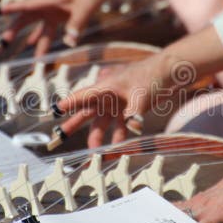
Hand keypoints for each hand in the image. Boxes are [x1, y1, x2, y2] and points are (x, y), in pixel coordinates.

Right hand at [0, 0, 109, 55]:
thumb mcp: (85, 8)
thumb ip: (76, 25)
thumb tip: (69, 43)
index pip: (27, 4)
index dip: (12, 8)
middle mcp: (49, 5)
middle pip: (28, 17)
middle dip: (16, 29)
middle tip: (4, 42)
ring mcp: (55, 10)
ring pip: (39, 27)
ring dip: (33, 40)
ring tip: (21, 51)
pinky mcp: (62, 14)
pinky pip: (49, 28)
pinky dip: (42, 37)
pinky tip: (35, 45)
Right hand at [53, 54, 178, 147]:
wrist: (167, 72)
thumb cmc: (150, 77)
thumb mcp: (142, 95)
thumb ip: (135, 113)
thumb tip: (134, 127)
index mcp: (106, 86)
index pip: (83, 96)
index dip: (69, 103)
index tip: (55, 110)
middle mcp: (107, 96)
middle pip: (87, 112)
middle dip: (73, 125)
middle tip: (59, 136)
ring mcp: (117, 103)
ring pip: (101, 122)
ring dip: (97, 136)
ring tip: (92, 150)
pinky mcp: (128, 109)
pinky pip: (118, 125)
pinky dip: (117, 136)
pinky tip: (116, 148)